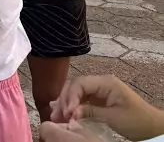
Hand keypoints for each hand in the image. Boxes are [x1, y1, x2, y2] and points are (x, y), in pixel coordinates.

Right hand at [49, 75, 163, 140]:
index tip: (66, 112)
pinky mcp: (98, 100)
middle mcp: (100, 83)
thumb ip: (90, 112)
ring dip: (65, 104)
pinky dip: (72, 106)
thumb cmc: (137, 121)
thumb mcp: (113, 118)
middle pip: (75, 87)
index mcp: (106, 82)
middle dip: (64, 100)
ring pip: (76, 93)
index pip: (80, 84)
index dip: (70, 96)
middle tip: (56, 115)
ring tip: (56, 115)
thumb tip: (71, 113)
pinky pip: (81, 100)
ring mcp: (99, 91)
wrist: (152, 128)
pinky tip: (63, 112)